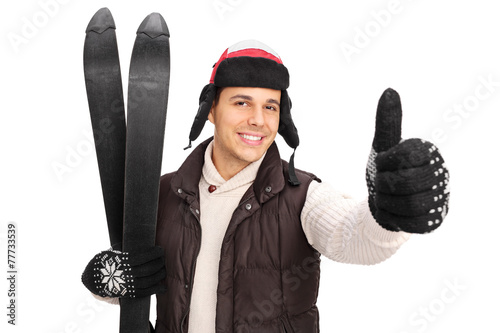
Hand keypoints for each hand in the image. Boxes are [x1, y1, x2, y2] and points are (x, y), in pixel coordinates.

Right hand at [81, 246, 165, 297]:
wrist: (93, 280)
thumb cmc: (105, 262)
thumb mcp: (112, 251)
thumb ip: (125, 246)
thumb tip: (138, 238)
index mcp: (122, 261)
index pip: (143, 257)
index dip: (154, 253)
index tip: (160, 250)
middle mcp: (126, 274)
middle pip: (148, 269)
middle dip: (159, 263)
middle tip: (163, 259)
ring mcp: (127, 285)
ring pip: (149, 281)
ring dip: (159, 276)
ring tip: (164, 270)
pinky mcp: (129, 294)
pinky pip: (145, 293)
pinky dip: (156, 290)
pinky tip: (163, 288)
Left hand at [366, 88, 449, 232]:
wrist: (385, 203)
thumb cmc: (386, 171)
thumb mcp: (383, 146)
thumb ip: (388, 122)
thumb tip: (389, 91)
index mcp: (429, 152)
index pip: (405, 155)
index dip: (384, 162)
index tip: (381, 164)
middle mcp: (441, 173)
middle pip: (405, 181)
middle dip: (383, 184)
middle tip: (380, 183)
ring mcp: (441, 198)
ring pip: (408, 204)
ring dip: (386, 201)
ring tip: (384, 197)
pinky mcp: (436, 220)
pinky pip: (412, 223)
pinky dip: (394, 218)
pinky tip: (392, 212)